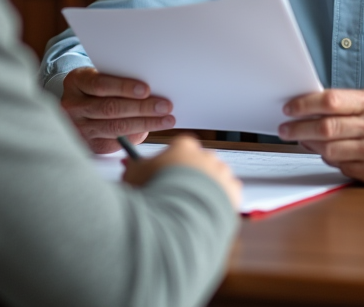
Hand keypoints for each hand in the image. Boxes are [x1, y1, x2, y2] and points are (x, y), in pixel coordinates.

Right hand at [60, 67, 174, 153]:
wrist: (79, 103)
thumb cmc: (98, 87)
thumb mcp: (101, 75)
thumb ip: (117, 79)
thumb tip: (150, 90)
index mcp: (76, 82)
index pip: (100, 84)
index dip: (123, 87)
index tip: (146, 89)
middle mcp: (73, 106)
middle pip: (109, 108)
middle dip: (141, 108)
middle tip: (164, 106)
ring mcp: (79, 127)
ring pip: (114, 128)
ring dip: (144, 124)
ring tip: (165, 120)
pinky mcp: (88, 144)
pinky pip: (114, 143)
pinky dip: (135, 137)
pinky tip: (149, 130)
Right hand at [122, 135, 241, 210]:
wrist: (178, 217)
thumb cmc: (154, 193)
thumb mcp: (133, 177)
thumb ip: (134, 168)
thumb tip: (130, 166)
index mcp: (184, 146)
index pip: (179, 148)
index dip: (170, 162)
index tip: (163, 175)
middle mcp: (205, 156)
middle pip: (197, 163)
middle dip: (188, 176)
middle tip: (175, 193)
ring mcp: (221, 173)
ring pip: (213, 178)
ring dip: (204, 189)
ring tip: (189, 207)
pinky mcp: (233, 193)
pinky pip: (226, 195)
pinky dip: (218, 202)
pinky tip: (205, 212)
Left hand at [278, 88, 363, 186]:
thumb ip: (344, 103)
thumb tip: (306, 108)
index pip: (331, 101)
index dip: (304, 105)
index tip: (288, 109)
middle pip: (326, 128)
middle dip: (298, 128)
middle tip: (285, 129)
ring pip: (330, 150)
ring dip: (311, 146)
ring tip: (303, 140)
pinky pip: (342, 167)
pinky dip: (331, 160)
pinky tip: (329, 152)